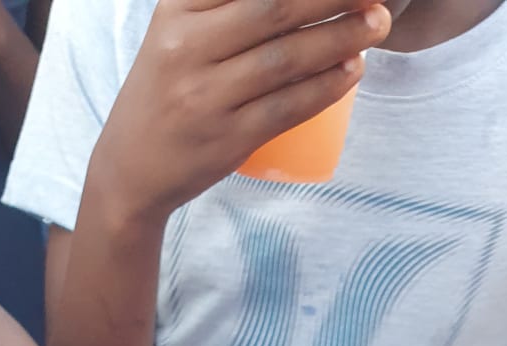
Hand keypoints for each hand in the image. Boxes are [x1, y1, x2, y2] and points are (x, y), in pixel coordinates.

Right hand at [96, 0, 390, 220]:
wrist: (130, 168)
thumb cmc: (167, 89)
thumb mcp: (178, 29)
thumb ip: (221, 2)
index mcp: (177, 10)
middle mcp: (186, 48)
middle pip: (275, 8)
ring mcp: (204, 97)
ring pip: (285, 59)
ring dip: (340, 39)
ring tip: (375, 24)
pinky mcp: (225, 140)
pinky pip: (286, 108)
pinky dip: (325, 88)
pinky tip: (351, 70)